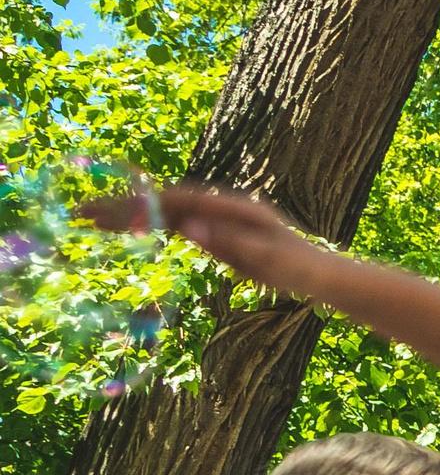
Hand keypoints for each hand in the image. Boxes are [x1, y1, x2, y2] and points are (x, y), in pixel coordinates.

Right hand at [87, 180, 323, 290]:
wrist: (322, 273)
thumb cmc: (299, 267)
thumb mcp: (265, 259)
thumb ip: (228, 244)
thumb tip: (190, 229)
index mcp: (234, 208)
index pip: (175, 202)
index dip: (138, 204)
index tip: (105, 209)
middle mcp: (223, 206)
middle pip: (164, 201)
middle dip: (122, 206)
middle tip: (81, 213)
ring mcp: (220, 216)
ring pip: (166, 211)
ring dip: (130, 214)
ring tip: (92, 220)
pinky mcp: (219, 230)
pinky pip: (176, 224)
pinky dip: (149, 224)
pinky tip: (127, 229)